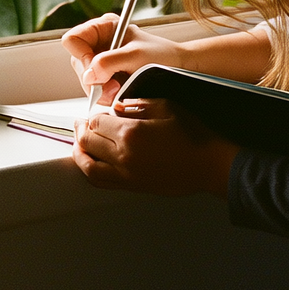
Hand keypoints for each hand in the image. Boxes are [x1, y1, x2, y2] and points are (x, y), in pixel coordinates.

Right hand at [61, 13, 189, 100]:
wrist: (178, 68)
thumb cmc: (162, 55)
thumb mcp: (136, 56)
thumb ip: (109, 63)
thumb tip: (88, 75)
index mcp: (103, 27)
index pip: (73, 40)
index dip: (81, 57)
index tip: (96, 72)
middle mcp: (99, 42)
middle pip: (78, 63)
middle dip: (94, 79)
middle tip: (113, 86)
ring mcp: (101, 60)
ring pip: (85, 79)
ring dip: (101, 90)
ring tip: (121, 89)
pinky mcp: (106, 77)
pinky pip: (95, 90)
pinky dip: (105, 95)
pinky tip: (120, 92)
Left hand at [73, 99, 237, 196]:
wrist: (208, 163)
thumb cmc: (192, 134)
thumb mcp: (166, 106)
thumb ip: (137, 104)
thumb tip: (118, 107)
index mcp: (130, 132)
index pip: (96, 122)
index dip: (91, 116)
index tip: (93, 112)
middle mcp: (123, 155)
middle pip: (88, 142)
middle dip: (81, 131)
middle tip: (80, 124)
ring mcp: (126, 174)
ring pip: (89, 165)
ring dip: (80, 153)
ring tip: (79, 144)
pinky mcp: (132, 185)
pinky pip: (101, 181)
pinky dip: (90, 171)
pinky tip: (91, 163)